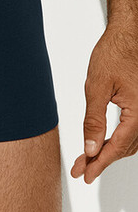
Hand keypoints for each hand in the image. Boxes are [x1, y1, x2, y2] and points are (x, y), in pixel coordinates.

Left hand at [71, 22, 137, 183]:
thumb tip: (89, 148)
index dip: (99, 163)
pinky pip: (131, 131)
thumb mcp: (96, 87)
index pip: (117, 146)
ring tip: (86, 160)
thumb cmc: (112, 55)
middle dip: (101, 160)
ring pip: (129, 142)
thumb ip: (93, 120)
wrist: (126, 36)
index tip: (85, 175)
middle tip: (80, 169)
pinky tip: (102, 144)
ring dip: (108, 152)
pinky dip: (116, 140)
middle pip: (124, 148)